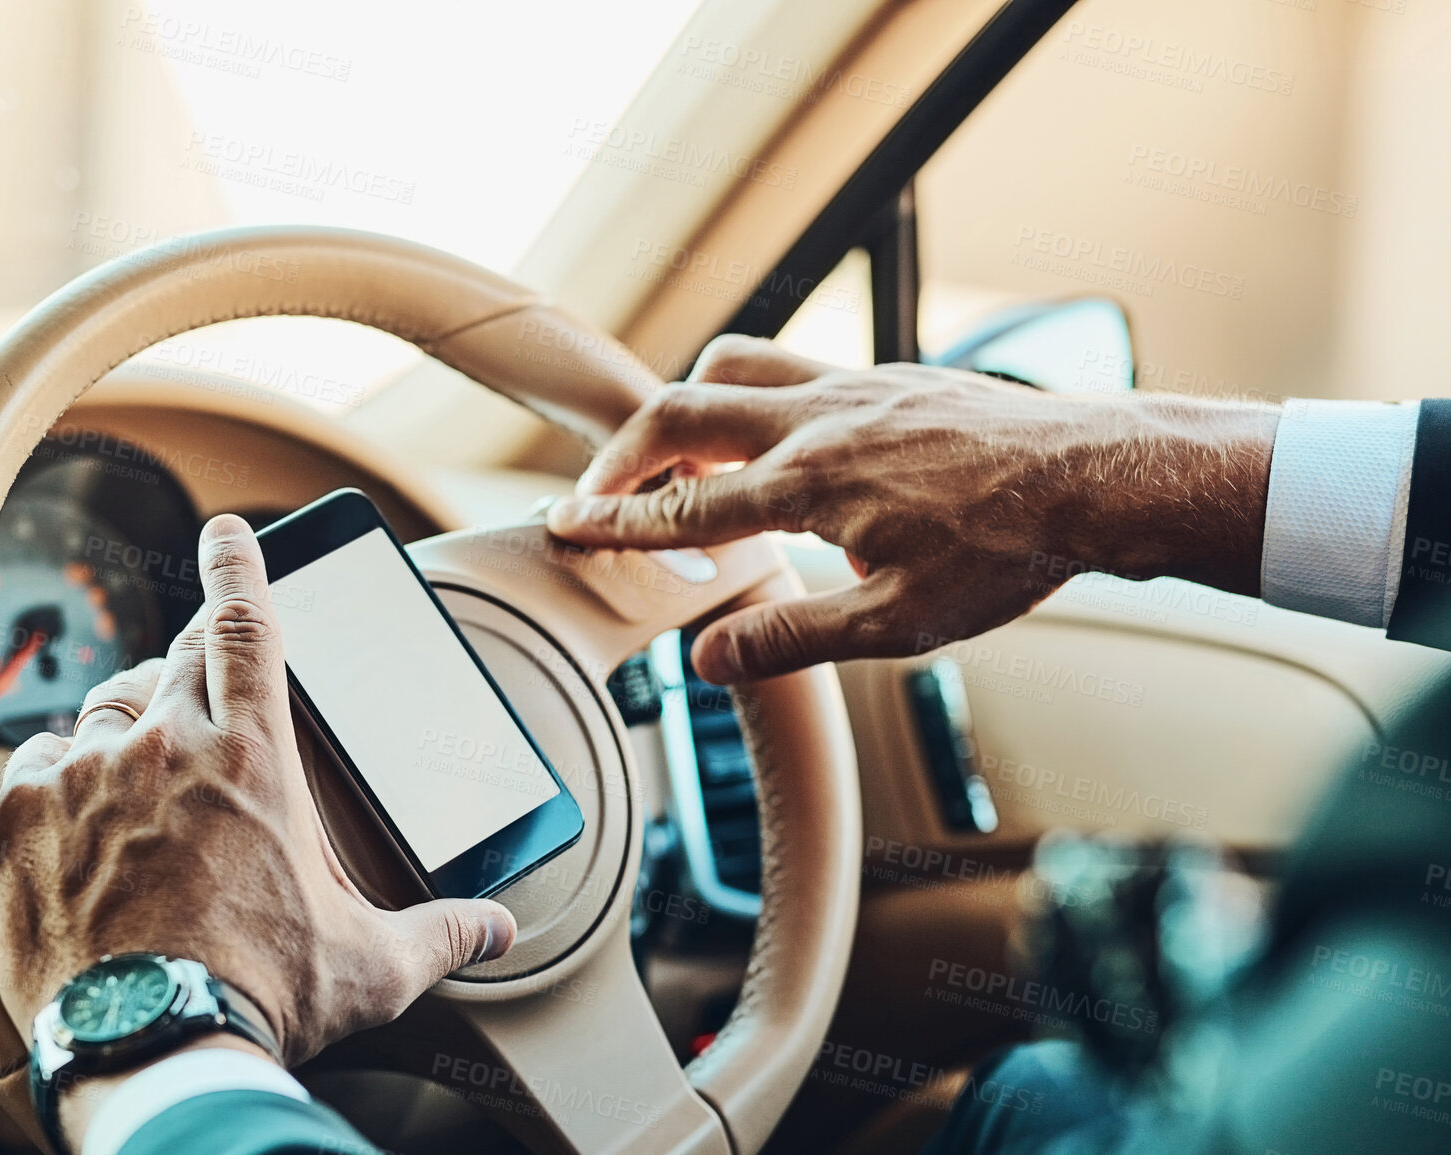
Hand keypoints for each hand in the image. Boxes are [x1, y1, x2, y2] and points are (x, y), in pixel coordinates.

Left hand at [0, 515, 515, 1084]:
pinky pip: (40, 758)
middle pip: (176, 655)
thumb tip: (496, 930)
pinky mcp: (26, 814)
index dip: (236, 564)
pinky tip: (80, 811)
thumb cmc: (260, 994)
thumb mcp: (371, 963)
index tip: (226, 533)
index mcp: (253, 755)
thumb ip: (442, 932)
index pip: (244, 621)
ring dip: (131, 723)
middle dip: (193, 655)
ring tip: (145, 775)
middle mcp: (167, 744)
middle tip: (202, 692)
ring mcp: (89, 774)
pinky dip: (63, 771)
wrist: (152, 1046)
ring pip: (107, 706)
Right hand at [546, 336, 1278, 683]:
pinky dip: (751, 397)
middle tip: (595, 493)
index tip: (564, 526)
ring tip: (675, 459)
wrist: (1099, 476)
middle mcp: (818, 420)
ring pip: (732, 366)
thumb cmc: (1008, 553)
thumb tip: (708, 660)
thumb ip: (792, 637)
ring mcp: (853, 386)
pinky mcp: (886, 375)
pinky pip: (791, 366)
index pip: (683, 505)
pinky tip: (773, 443)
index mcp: (810, 486)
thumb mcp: (898, 624)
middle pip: (681, 412)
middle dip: (622, 454)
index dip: (614, 521)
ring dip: (685, 407)